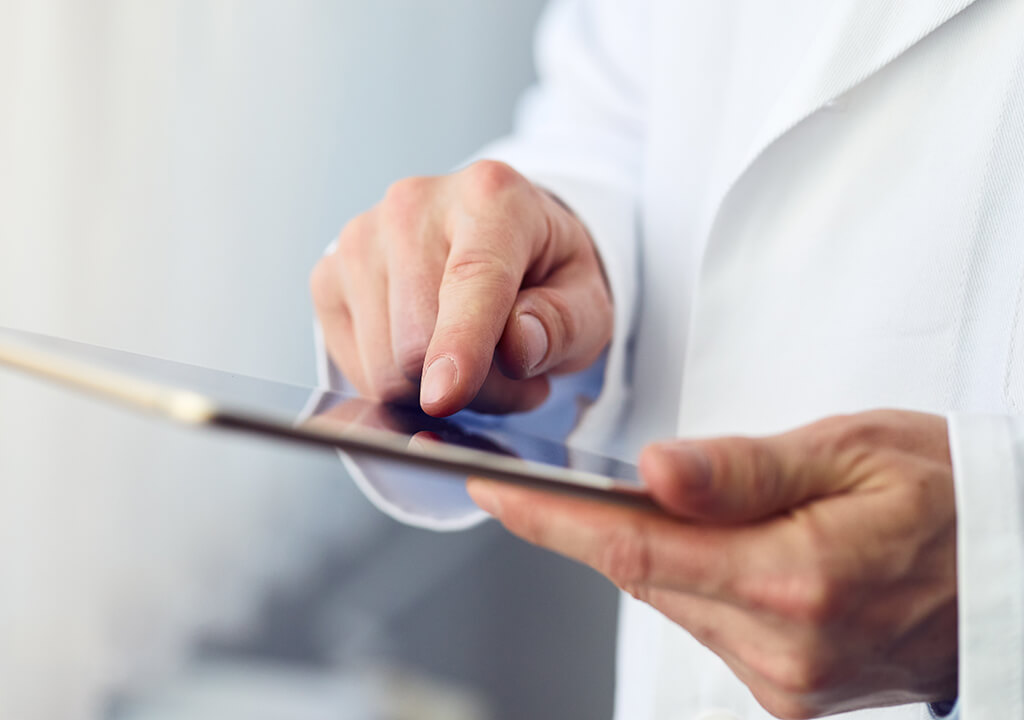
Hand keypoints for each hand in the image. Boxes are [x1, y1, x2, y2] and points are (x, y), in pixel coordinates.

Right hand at [310, 160, 611, 416]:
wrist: (500, 239)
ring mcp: (359, 238)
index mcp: (491, 196)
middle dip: (472, 388)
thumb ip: (564, 324)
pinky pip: (356, 370)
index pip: (472, 279)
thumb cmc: (545, 272)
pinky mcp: (327, 275)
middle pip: (418, 343)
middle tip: (512, 375)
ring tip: (474, 362)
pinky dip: (398, 383)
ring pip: (383, 367)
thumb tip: (517, 346)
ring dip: (434, 390)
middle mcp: (412, 205)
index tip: (446, 394)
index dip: (460, 344)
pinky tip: (429, 353)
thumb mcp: (589, 300)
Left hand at [467, 410, 957, 718]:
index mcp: (796, 580)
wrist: (1014, 569)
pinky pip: (706, 621)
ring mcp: (786, 680)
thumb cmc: (949, 494)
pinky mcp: (789, 691)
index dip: (550, 520)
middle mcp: (783, 647)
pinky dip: (688, 578)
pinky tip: (702, 542)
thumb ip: (743, 469)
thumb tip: (654, 469)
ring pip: (670, 598)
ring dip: (644, 549)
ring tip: (634, 500)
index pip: (634, 547)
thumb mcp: (852, 451)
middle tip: (534, 484)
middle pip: (643, 575)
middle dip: (586, 527)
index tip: (491, 492)